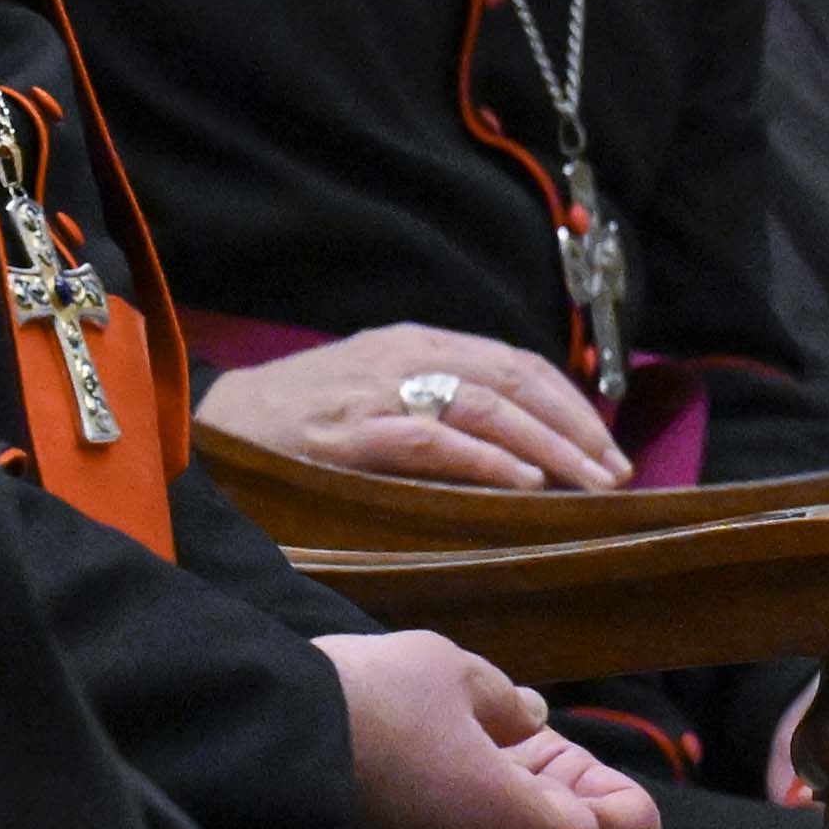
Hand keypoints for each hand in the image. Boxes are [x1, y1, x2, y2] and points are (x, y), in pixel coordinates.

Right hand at [203, 327, 633, 489]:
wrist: (213, 425)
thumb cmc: (303, 417)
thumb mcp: (376, 388)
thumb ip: (438, 402)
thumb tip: (524, 447)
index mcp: (415, 343)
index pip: (514, 363)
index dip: (570, 404)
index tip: (608, 448)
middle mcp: (403, 358)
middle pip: (511, 381)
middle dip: (572, 427)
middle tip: (615, 473)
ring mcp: (376, 394)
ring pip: (483, 408)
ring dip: (545, 447)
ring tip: (586, 484)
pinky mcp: (349, 436)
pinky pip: (431, 443)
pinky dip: (484, 461)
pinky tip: (522, 485)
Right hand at [326, 629, 645, 828]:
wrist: (273, 747)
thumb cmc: (378, 704)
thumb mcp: (455, 673)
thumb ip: (507, 703)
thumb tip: (530, 719)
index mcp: (534, 826)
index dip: (624, 794)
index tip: (584, 758)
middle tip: (550, 776)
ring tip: (506, 782)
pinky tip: (458, 797)